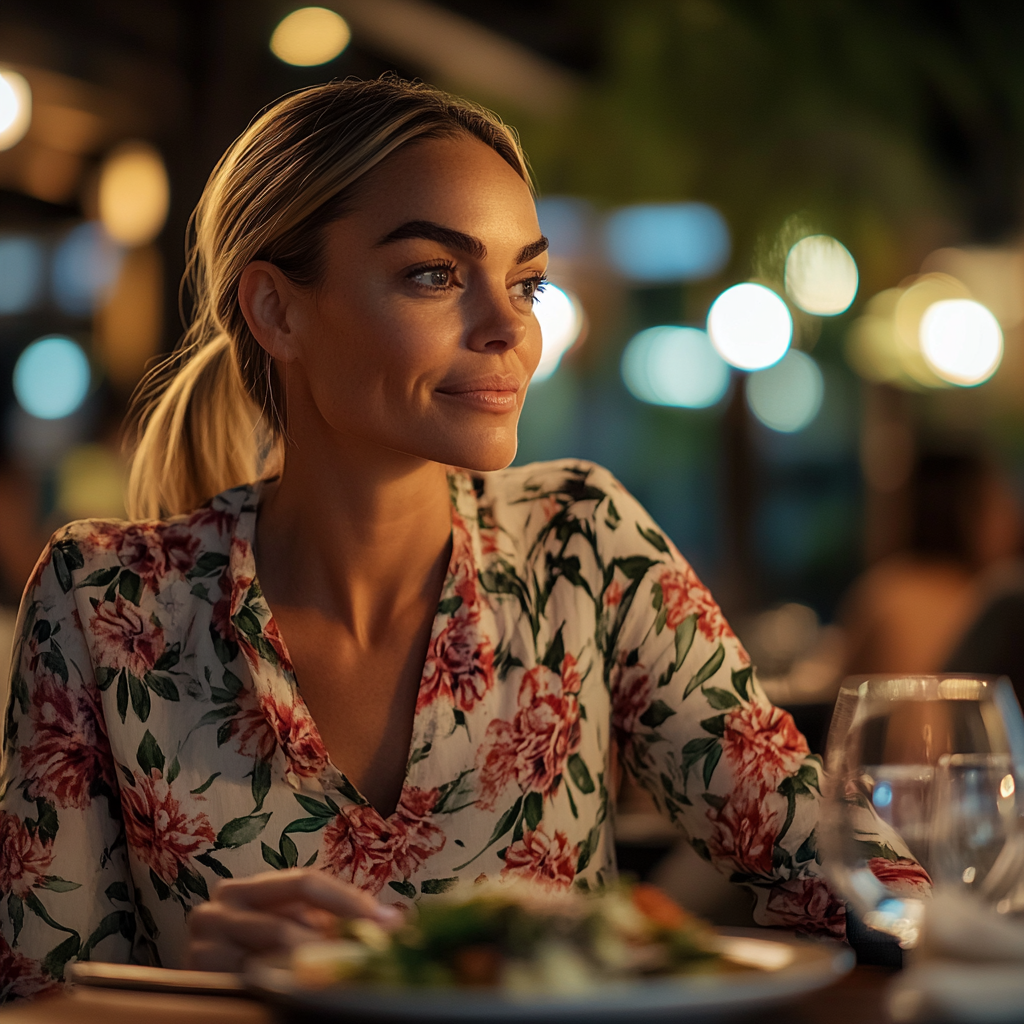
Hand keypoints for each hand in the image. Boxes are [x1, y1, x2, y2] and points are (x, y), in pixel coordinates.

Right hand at [186, 867, 402, 971]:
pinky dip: (285, 986)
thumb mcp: (290, 928)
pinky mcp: (200, 974)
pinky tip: (306, 990)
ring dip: (315, 969)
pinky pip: (254, 981)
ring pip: (273, 956)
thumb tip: (392, 923)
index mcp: (246, 887)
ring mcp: (206, 942)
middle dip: (336, 942)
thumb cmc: (256, 954)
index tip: (384, 920)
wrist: (204, 990)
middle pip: (288, 922)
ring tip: (344, 976)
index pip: (303, 881)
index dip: (346, 900)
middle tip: (374, 955)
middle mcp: (220, 905)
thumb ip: (329, 921)